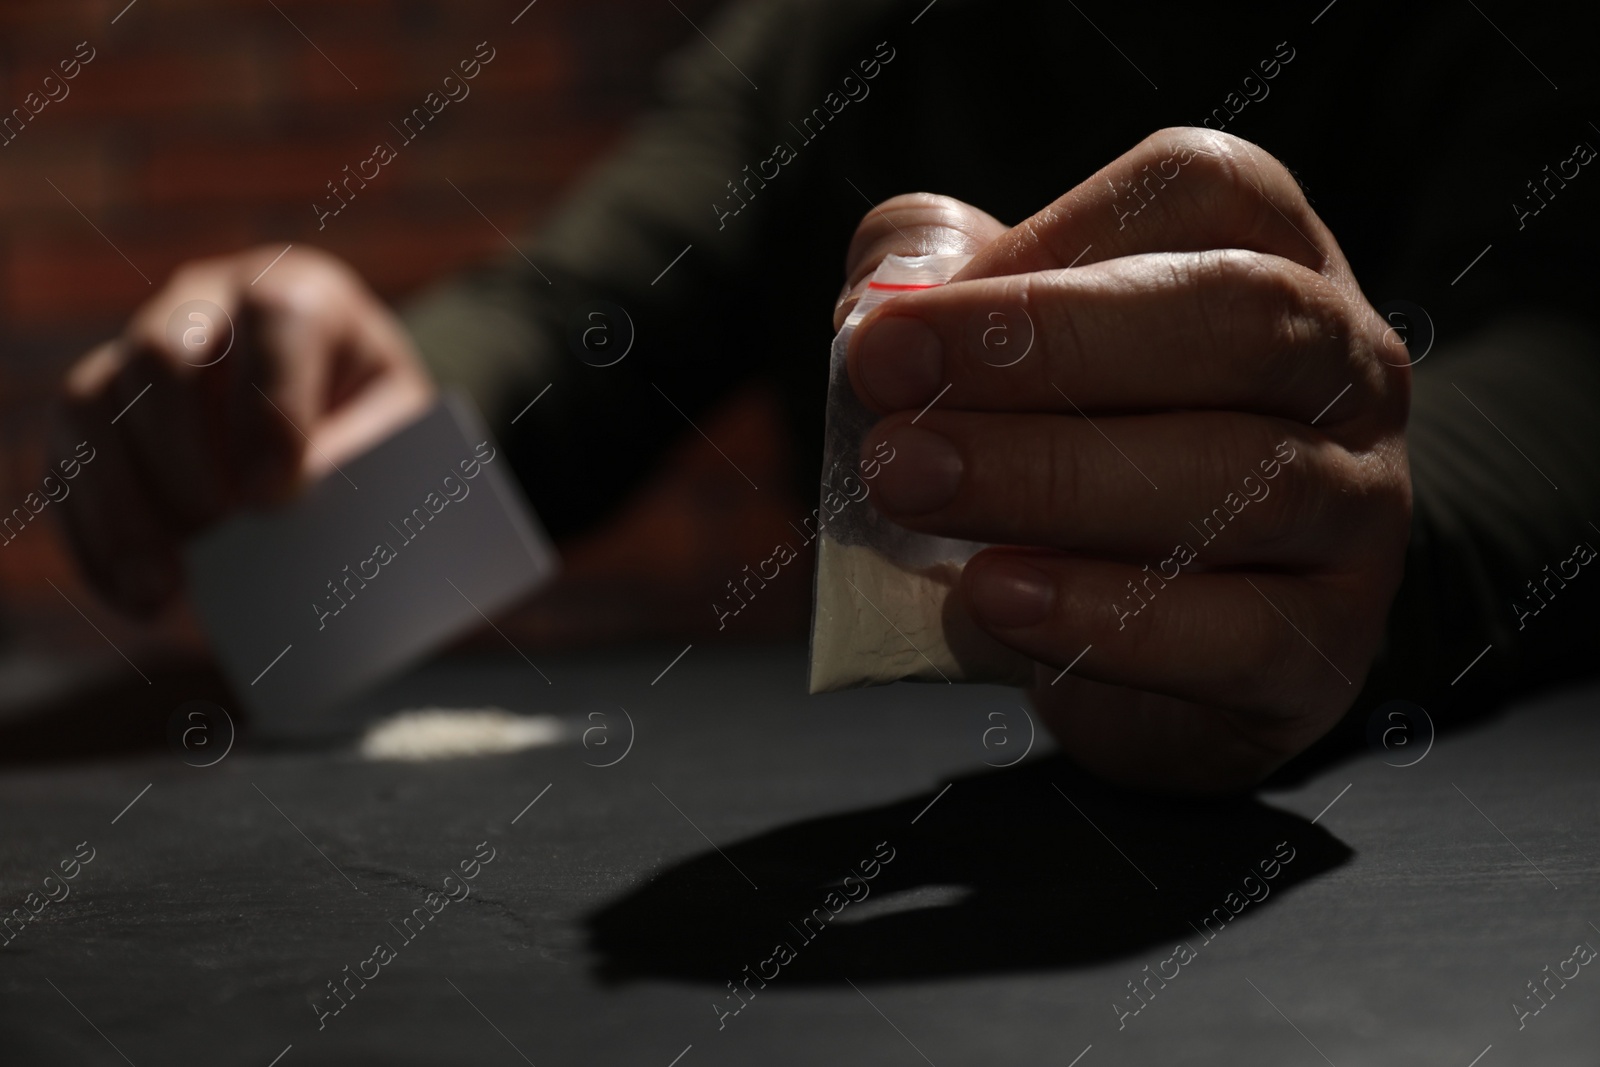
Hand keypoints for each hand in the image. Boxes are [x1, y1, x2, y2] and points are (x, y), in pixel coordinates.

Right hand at [53, 246, 434, 614]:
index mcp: (301, 293)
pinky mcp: (101, 407)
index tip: (276, 497)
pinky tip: (132, 594)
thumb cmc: (380, 431)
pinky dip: (93, 532)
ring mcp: (141, 348)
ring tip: (160, 586)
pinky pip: (69, 459)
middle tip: (217, 533)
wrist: (343, 433)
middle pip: (163, 352)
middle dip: (181, 452)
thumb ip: (362, 462)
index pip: (276, 318)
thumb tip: (285, 511)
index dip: (272, 408)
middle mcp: (210, 302)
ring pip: (94, 402)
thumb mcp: (402, 438)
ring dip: (122, 502)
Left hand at [845, 129, 1412, 791]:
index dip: (1054, 236)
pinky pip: (1244, 631)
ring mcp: (1360, 507)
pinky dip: (1108, 616)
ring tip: (913, 486)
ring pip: (1248, 479)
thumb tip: (884, 298)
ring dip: (1054, 481)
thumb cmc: (1066, 453)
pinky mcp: (1331, 643)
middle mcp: (1344, 366)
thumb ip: (935, 282)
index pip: (1203, 191)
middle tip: (890, 390)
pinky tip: (997, 599)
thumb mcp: (999, 346)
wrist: (1134, 641)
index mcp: (1271, 253)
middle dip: (1050, 349)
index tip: (908, 317)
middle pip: (1238, 316)